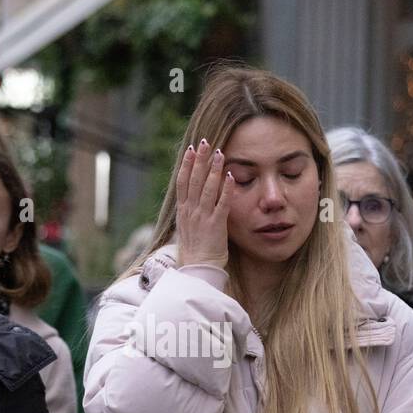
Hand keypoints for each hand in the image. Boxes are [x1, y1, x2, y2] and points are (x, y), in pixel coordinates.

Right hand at [175, 139, 231, 269]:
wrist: (198, 270)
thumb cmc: (195, 252)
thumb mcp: (187, 228)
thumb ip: (190, 212)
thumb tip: (192, 199)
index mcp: (183, 211)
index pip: (183, 182)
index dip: (187, 164)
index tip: (191, 149)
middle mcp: (190, 211)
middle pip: (194, 180)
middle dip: (200, 160)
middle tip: (205, 142)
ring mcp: (202, 217)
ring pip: (207, 188)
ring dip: (213, 169)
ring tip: (219, 152)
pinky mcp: (216, 225)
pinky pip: (222, 203)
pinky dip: (226, 189)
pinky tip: (230, 175)